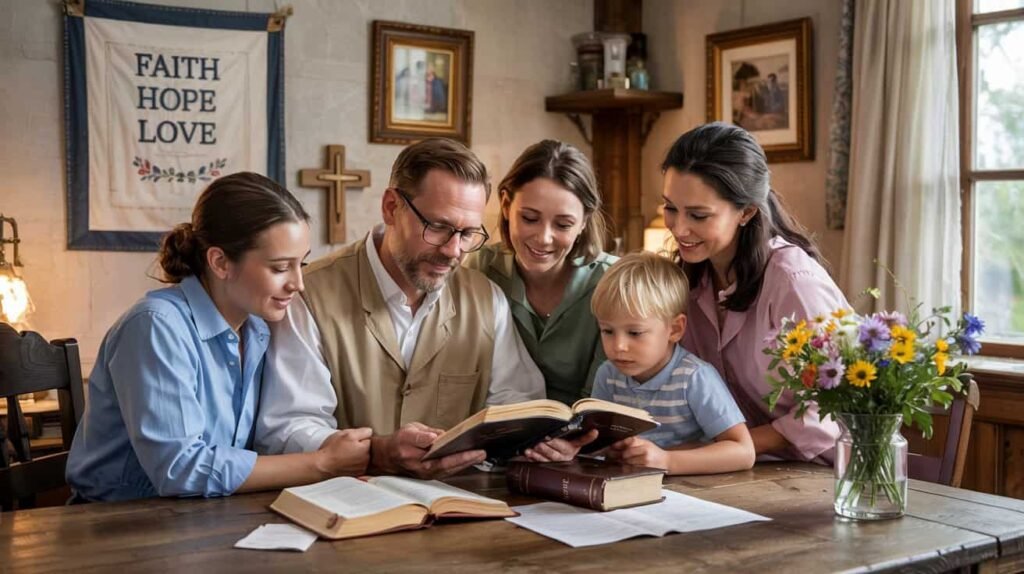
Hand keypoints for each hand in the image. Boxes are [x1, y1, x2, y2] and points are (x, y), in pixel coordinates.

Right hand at [316, 427, 372, 476]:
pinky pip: (358, 465)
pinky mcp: (356, 474)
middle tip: (346, 446)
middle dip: (359, 446)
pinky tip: (344, 461)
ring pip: (362, 457)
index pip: (368, 438)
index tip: (351, 439)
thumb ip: (362, 431)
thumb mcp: (347, 434)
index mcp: (366, 448)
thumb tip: (369, 432)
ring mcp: (362, 468)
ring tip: (344, 454)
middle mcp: (367, 460)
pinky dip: (353, 463)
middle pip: (366, 448)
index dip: (359, 437)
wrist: (322, 466)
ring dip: (356, 455)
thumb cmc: (332, 450)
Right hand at [370, 422, 485, 478]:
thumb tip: (436, 437)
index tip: (472, 450)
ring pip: (451, 470)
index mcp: (418, 459)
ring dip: (467, 463)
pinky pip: (449, 470)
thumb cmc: (399, 443)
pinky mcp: (432, 474)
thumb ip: (422, 435)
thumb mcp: (408, 432)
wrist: (388, 456)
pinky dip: (460, 464)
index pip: (442, 459)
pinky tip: (470, 458)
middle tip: (482, 453)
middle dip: (468, 460)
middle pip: (450, 467)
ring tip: (480, 455)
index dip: (459, 456)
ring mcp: (429, 474)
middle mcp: (425, 470)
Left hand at [523, 429, 598, 462]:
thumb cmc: (571, 443)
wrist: (567, 457)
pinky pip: (539, 463)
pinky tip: (528, 454)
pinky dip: (533, 458)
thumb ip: (585, 437)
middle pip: (554, 454)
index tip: (551, 438)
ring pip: (546, 459)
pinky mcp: (547, 465)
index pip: (565, 446)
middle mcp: (564, 457)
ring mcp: (555, 462)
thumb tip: (595, 432)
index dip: (560, 442)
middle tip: (538, 442)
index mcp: (572, 450)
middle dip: (545, 448)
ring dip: (537, 454)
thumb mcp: (578, 440)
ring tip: (530, 449)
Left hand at [606, 437, 668, 469]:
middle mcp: (645, 451)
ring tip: (617, 460)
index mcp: (644, 443)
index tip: (612, 446)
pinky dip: (626, 467)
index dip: (619, 444)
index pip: (629, 441)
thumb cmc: (653, 451)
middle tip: (611, 454)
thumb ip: (634, 442)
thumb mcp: (645, 443)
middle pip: (626, 453)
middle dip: (618, 454)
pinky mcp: (644, 469)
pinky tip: (624, 466)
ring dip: (621, 461)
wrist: (666, 461)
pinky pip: (631, 469)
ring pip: (627, 462)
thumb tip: (618, 443)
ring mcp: (645, 461)